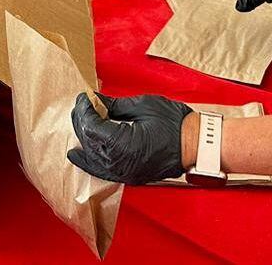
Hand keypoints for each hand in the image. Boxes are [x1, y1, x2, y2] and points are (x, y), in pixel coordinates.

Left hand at [67, 92, 194, 184]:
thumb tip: (95, 100)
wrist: (196, 144)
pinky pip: (101, 170)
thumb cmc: (173, 122)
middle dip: (81, 120)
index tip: (83, 96)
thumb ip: (114, 106)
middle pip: (88, 141)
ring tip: (80, 119)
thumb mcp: (142, 106)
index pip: (91, 127)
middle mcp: (119, 163)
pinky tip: (76, 154)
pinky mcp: (128, 176)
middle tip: (82, 103)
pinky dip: (88, 161)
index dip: (84, 109)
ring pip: (92, 156)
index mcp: (122, 144)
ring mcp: (123, 173)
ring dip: (83, 137)